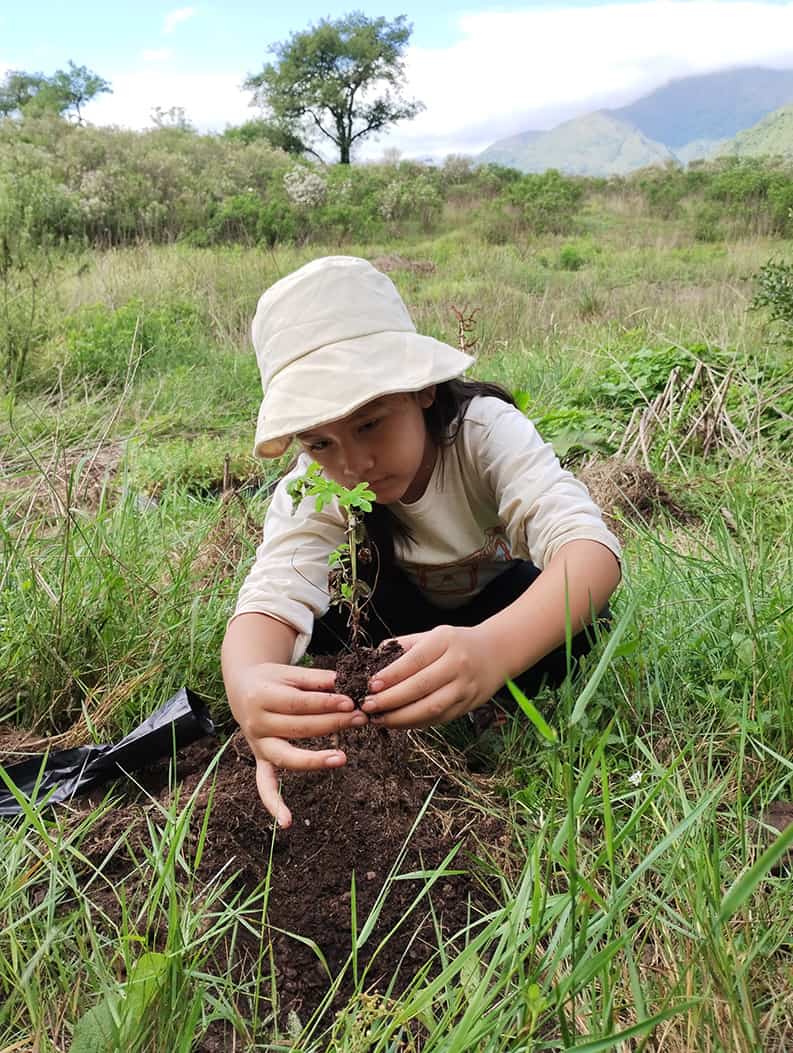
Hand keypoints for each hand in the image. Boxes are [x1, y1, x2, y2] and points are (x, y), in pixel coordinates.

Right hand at [229, 662, 367, 827]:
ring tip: (343, 758)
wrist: (242, 687)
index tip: (351, 702)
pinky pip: (265, 784)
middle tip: (360, 719)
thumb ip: (316, 680)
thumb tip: (346, 682)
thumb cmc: (273, 679)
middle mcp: (256, 723)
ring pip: (287, 756)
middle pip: (299, 728)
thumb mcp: (289, 672)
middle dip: (333, 723)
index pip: (300, 704)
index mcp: (262, 696)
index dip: (326, 703)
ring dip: (315, 760)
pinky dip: (273, 804)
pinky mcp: (260, 759)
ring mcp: (258, 744)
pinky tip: (287, 822)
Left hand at [360, 625, 506, 729]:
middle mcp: (457, 664)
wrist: (495, 653)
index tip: (370, 686)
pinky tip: (397, 723)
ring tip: (379, 719)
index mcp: (445, 641)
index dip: (391, 675)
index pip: (414, 660)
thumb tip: (371, 662)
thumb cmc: (455, 643)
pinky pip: (438, 719)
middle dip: (391, 700)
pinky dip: (415, 723)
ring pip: (430, 708)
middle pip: (420, 687)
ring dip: (401, 718)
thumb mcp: (432, 635)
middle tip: (368, 706)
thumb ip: (403, 647)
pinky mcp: (467, 706)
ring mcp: (464, 687)